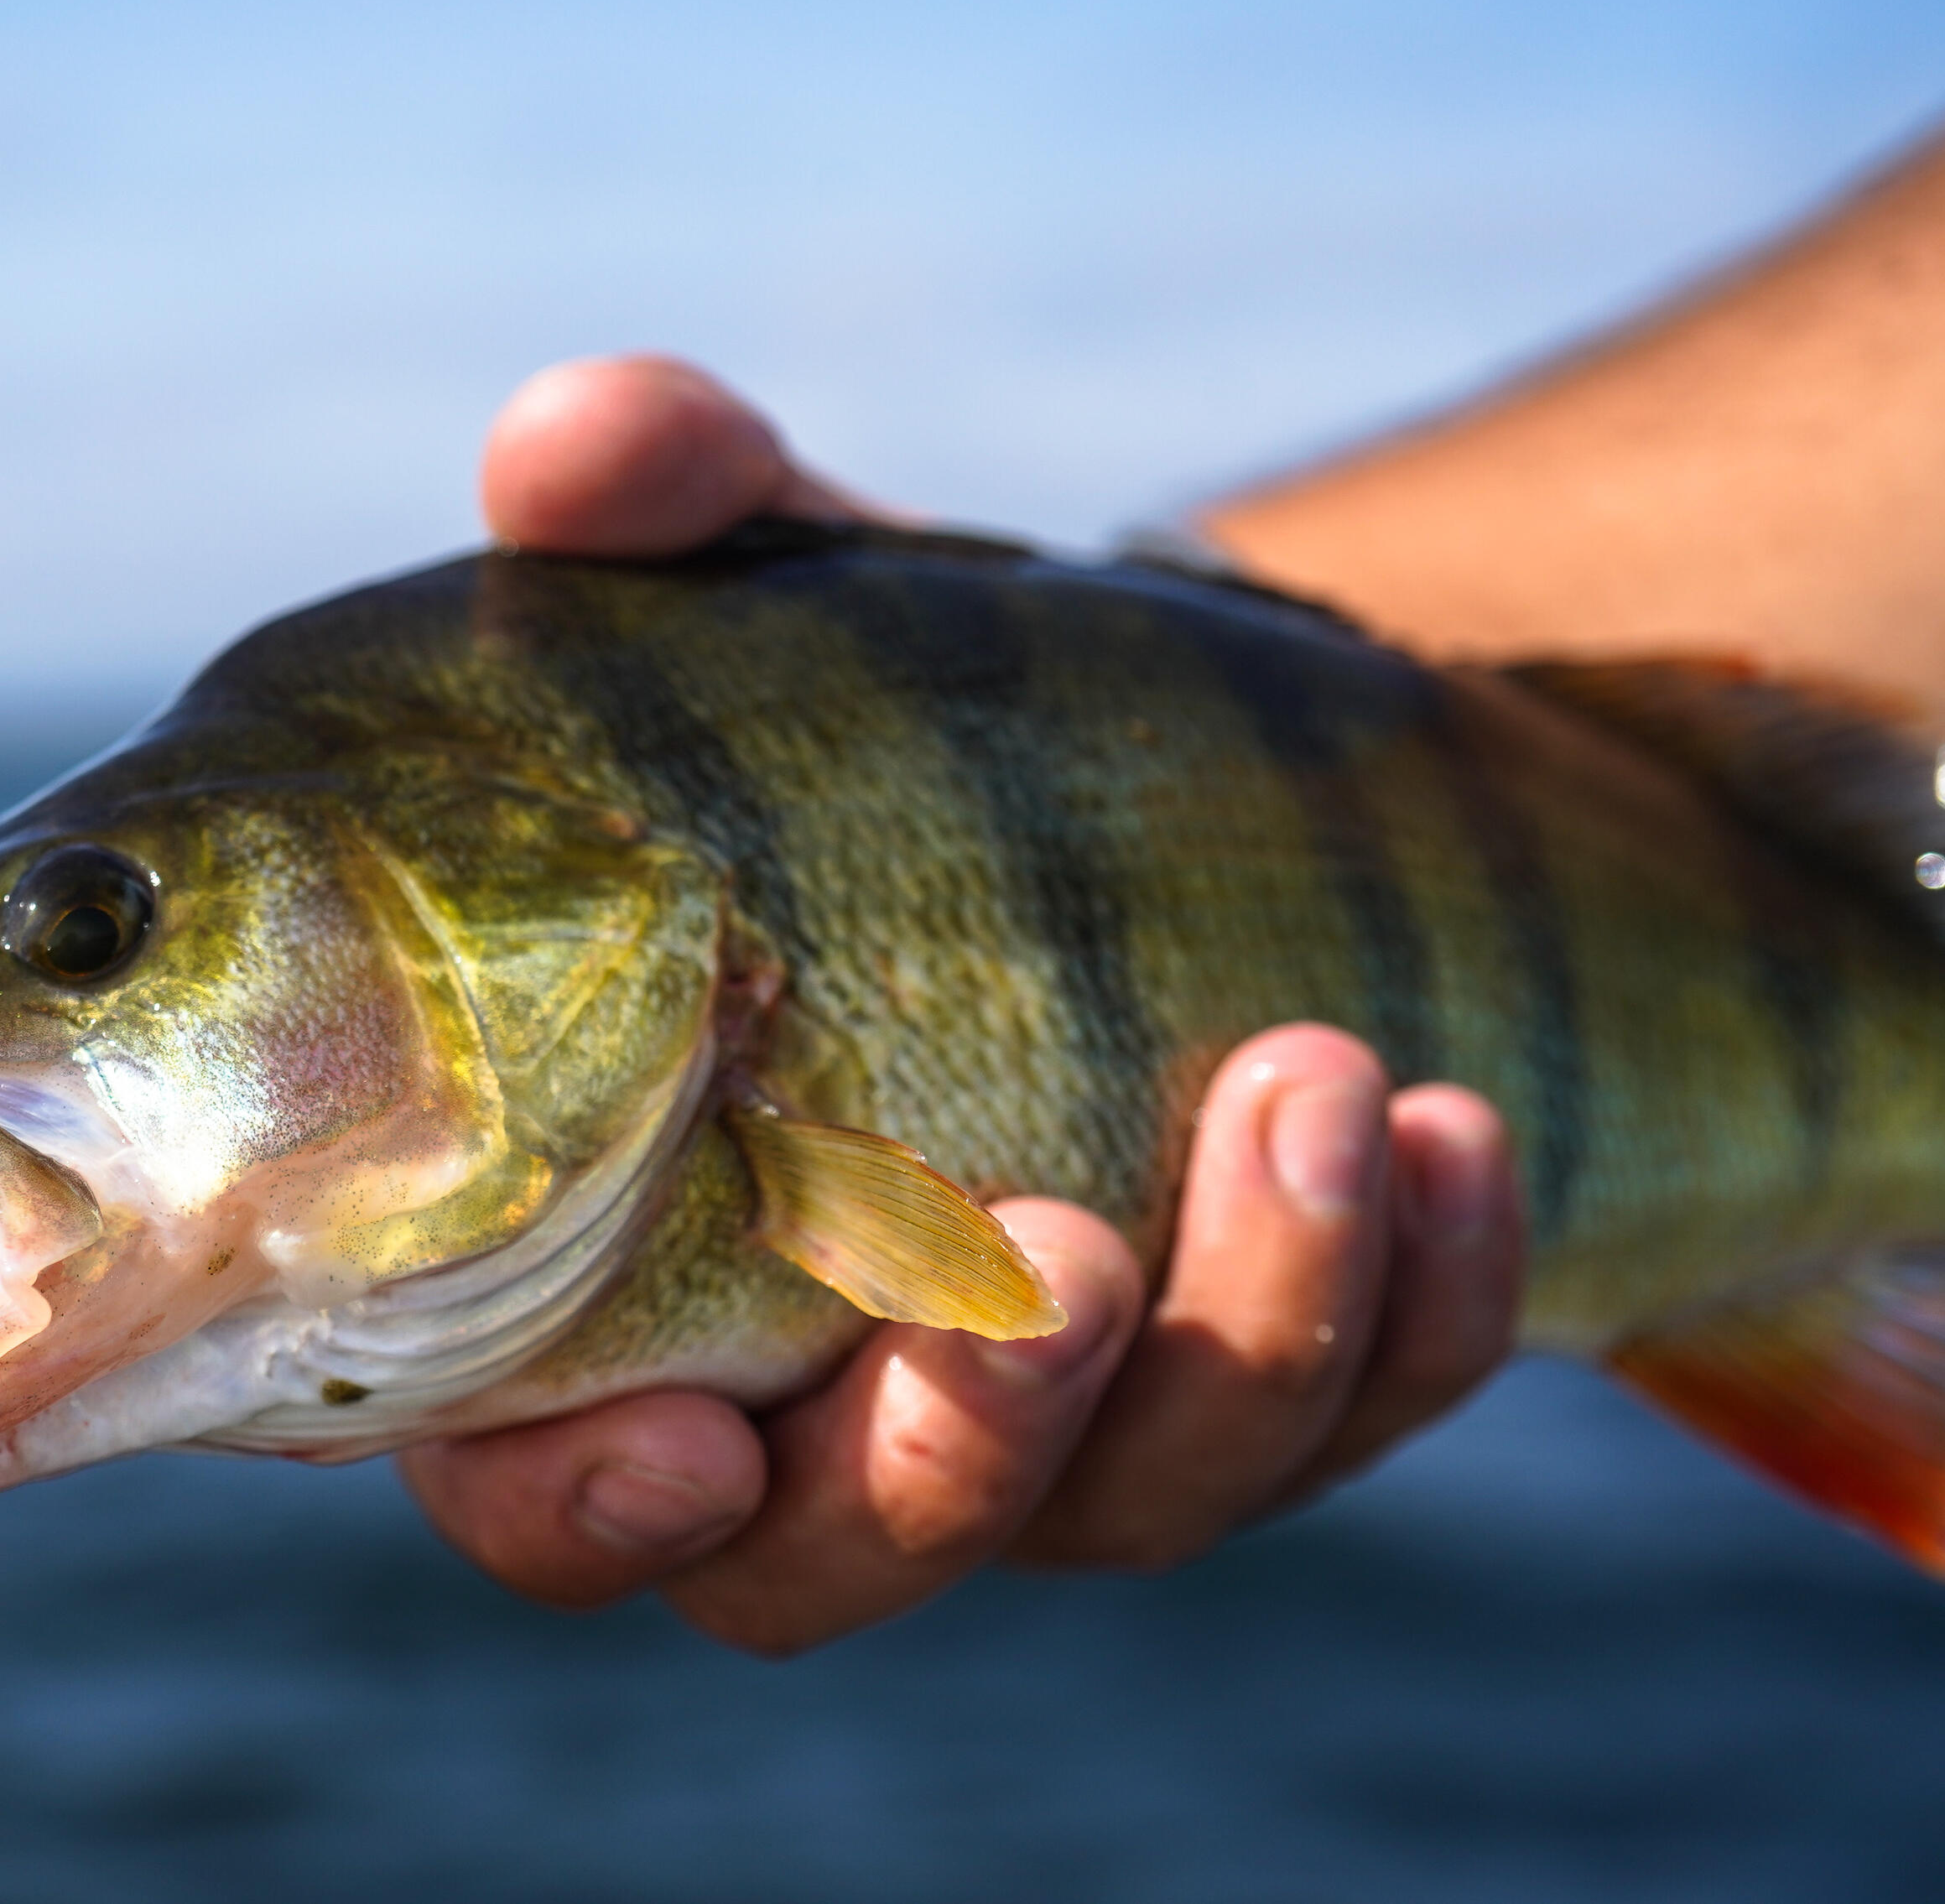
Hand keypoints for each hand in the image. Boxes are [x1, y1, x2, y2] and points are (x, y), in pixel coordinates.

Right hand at [400, 356, 1527, 1654]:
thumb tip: (570, 441)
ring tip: (1320, 1082)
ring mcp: (1060, 1417)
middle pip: (836, 1557)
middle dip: (957, 1447)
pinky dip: (1417, 1305)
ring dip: (1238, 1332)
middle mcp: (817, 1388)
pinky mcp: (1268, 1385)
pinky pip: (1354, 1419)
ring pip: (1128, 1505)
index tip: (690, 1435)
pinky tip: (1459, 1126)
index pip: (539, 1479)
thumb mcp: (783, 600)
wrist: (1149, 771)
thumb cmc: (884, 720)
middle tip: (1055, 1251)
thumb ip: (658, 522)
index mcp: (613, 1268)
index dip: (583, 1506)